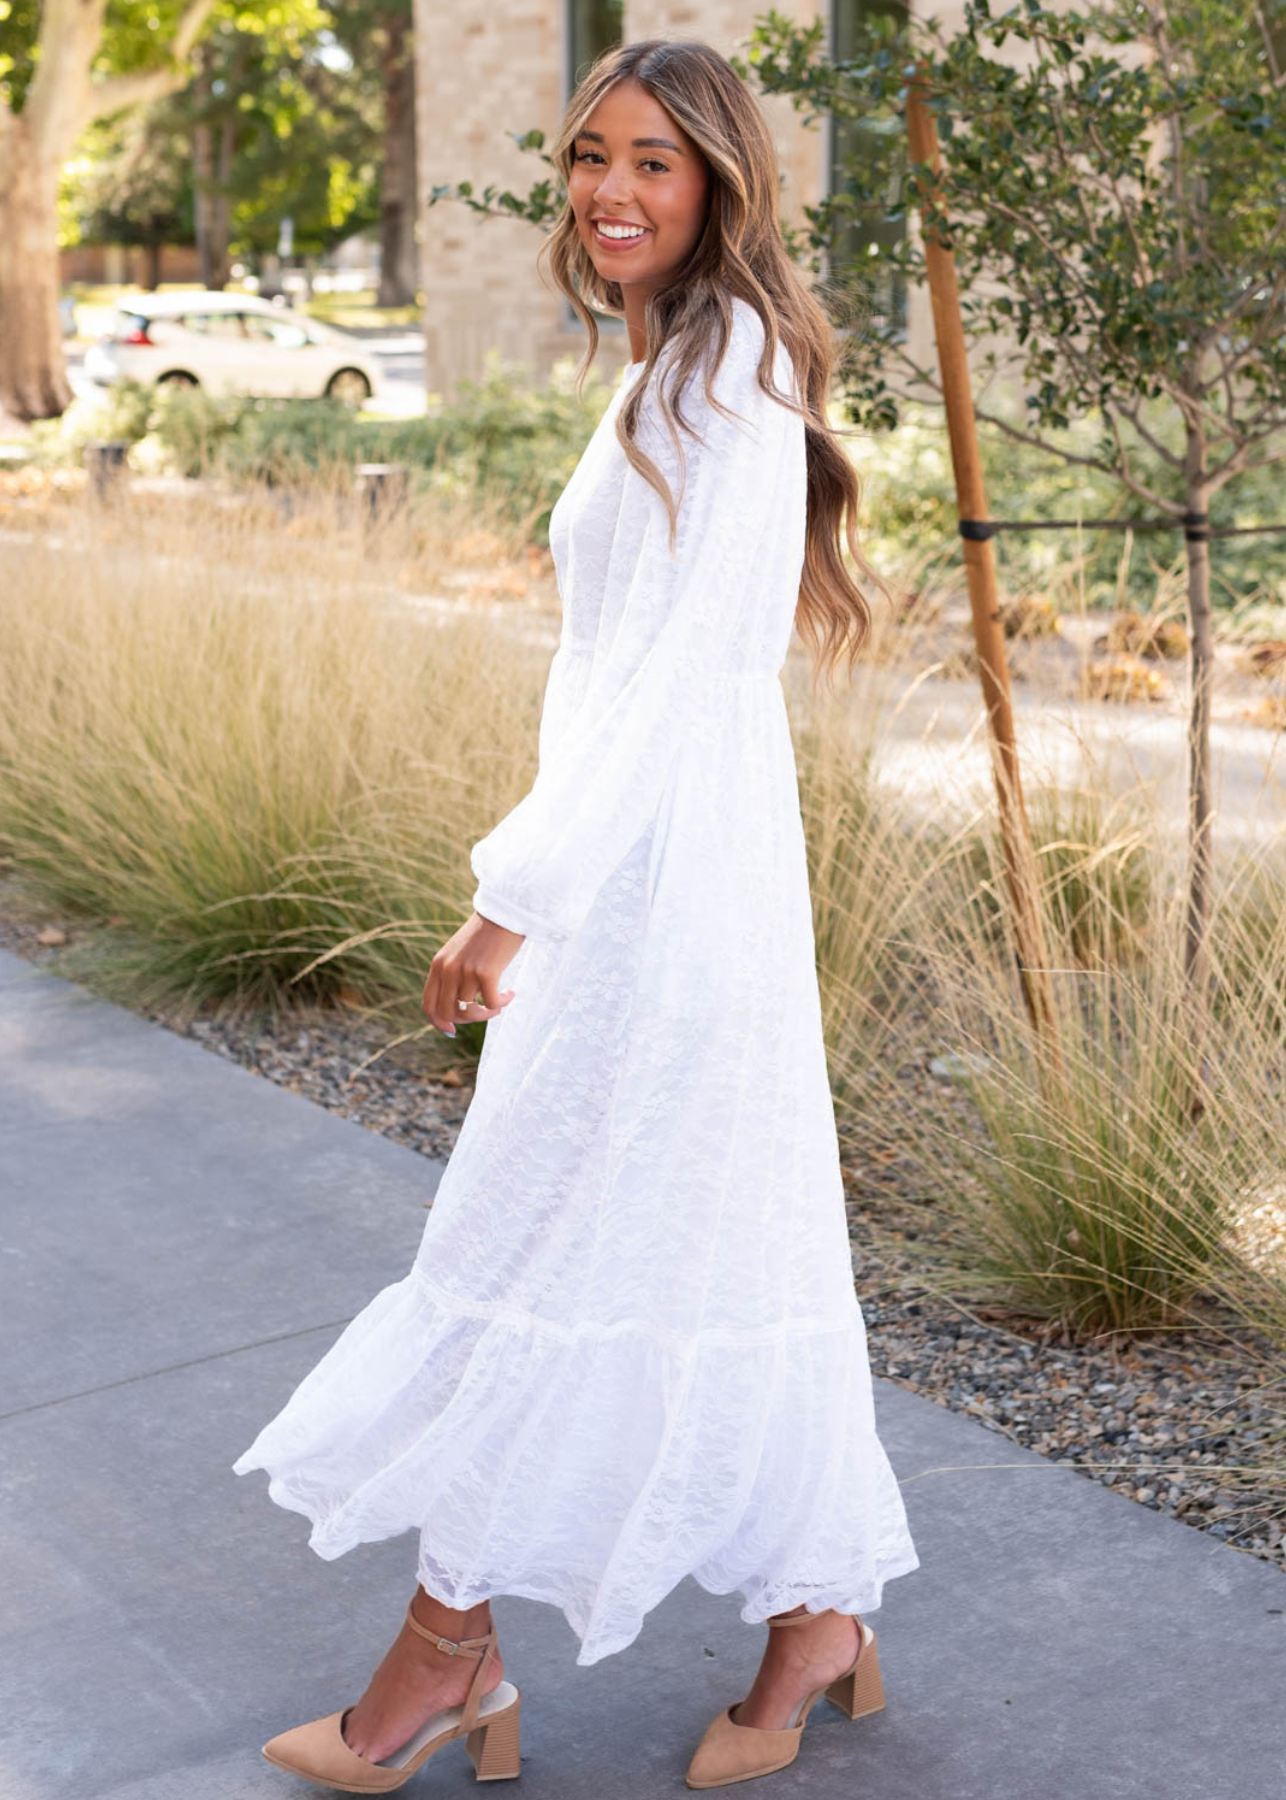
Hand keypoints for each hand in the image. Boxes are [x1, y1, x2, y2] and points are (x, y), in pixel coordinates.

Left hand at [422, 911, 523, 1035]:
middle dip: (466, 1020)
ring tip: (498, 1004)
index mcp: (438, 965)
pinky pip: (491, 1003)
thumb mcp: (460, 953)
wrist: (504, 912)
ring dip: (487, 1013)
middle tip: (483, 1013)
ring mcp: (466, 972)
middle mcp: (448, 970)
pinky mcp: (486, 973)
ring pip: (470, 1011)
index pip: (428, 1004)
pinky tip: (510, 994)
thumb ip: (453, 973)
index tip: (452, 1029)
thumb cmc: (486, 933)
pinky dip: (501, 1003)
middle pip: (448, 1013)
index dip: (438, 1022)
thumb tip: (458, 1006)